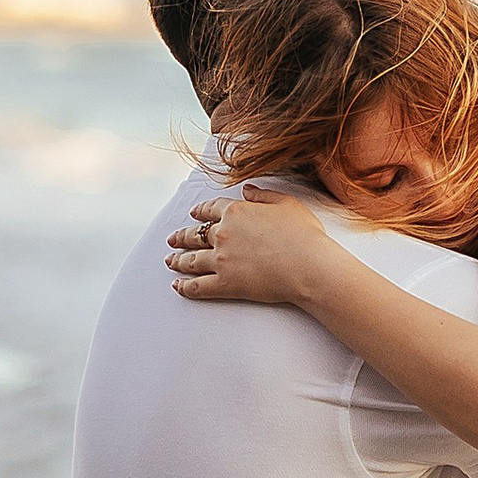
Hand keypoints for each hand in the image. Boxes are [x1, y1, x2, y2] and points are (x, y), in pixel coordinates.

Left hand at [164, 182, 335, 309]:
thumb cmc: (304, 235)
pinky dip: (185, 287)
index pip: (211, 209)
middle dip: (182, 237)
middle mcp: (223, 233)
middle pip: (195, 235)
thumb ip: (264, 195)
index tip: (194, 214)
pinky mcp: (224, 284)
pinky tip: (177, 286)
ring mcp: (221, 260)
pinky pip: (198, 286)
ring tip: (170, 261)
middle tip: (172, 240)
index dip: (200, 211)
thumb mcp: (287, 204)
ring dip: (178, 260)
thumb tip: (247, 190)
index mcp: (236, 211)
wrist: (308, 266)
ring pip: (192, 260)